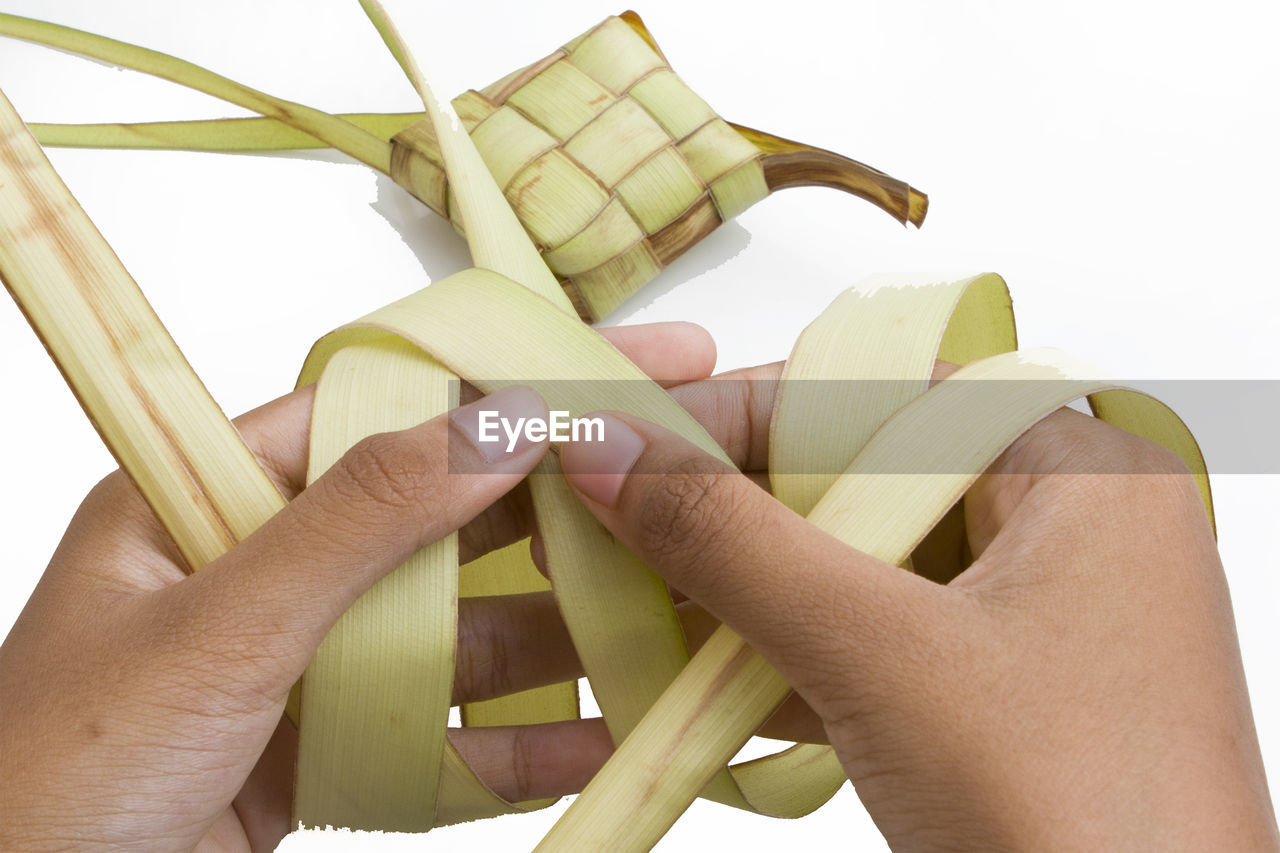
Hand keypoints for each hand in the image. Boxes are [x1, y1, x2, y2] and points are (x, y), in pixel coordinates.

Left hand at [0, 323, 714, 851]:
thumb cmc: (52, 778)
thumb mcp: (219, 627)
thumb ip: (359, 523)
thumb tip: (494, 428)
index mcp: (214, 494)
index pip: (385, 407)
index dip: (503, 379)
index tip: (615, 360)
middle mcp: (269, 566)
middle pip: (444, 516)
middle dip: (560, 505)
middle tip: (677, 482)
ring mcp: (306, 660)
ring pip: (460, 628)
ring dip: (561, 631)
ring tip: (667, 615)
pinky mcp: (329, 750)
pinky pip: (444, 732)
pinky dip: (520, 741)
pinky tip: (601, 736)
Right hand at [557, 362, 1279, 850]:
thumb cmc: (1083, 823)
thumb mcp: (883, 658)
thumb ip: (735, 544)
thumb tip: (615, 451)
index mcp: (1079, 478)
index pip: (882, 393)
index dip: (745, 406)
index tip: (634, 426)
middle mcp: (1063, 533)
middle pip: (863, 476)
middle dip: (736, 505)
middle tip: (623, 509)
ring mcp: (1031, 622)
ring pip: (859, 567)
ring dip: (749, 587)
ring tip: (640, 587)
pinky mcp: (995, 700)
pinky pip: (872, 643)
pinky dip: (788, 654)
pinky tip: (699, 672)